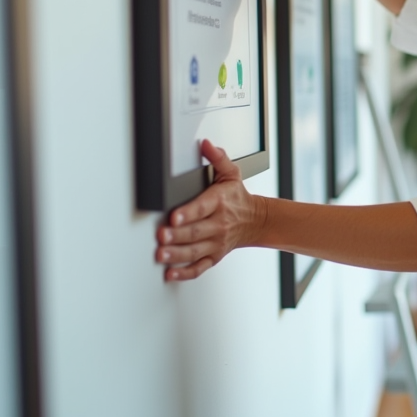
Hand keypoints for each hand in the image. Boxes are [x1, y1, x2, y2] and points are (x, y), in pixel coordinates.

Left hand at [155, 139, 263, 281]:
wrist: (256, 220)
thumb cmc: (238, 198)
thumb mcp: (231, 173)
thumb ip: (218, 158)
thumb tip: (206, 144)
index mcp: (219, 202)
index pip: (202, 208)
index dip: (188, 213)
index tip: (175, 216)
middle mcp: (218, 224)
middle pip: (195, 231)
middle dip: (177, 235)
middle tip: (161, 236)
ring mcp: (216, 242)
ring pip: (195, 251)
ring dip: (177, 254)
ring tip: (161, 254)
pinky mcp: (214, 255)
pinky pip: (200, 267)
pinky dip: (185, 272)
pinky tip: (171, 273)